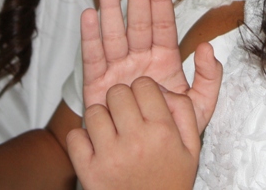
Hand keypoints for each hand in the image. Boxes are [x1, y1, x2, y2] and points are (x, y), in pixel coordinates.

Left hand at [67, 76, 199, 189]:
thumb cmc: (171, 181)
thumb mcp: (191, 146)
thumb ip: (182, 109)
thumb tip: (159, 87)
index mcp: (163, 131)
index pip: (143, 84)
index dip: (143, 91)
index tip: (144, 104)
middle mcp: (136, 142)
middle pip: (117, 92)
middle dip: (122, 100)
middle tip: (127, 117)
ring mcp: (110, 157)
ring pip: (94, 111)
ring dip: (102, 118)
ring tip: (112, 132)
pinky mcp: (89, 172)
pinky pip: (74, 137)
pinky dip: (82, 139)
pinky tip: (96, 147)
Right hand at [81, 0, 221, 132]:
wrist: (144, 162)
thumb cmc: (170, 132)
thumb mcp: (199, 109)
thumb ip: (209, 79)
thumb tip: (208, 49)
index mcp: (165, 61)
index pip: (163, 25)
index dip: (160, 1)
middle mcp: (140, 60)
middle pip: (138, 23)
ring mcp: (118, 70)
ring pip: (114, 33)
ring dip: (110, 7)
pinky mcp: (97, 86)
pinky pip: (93, 57)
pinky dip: (90, 37)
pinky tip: (89, 14)